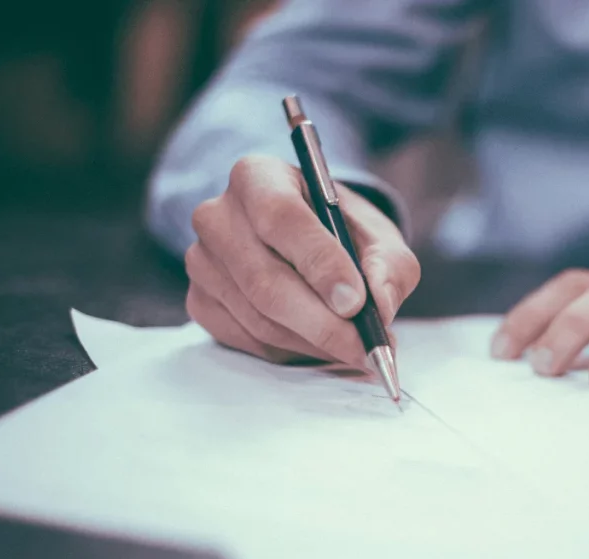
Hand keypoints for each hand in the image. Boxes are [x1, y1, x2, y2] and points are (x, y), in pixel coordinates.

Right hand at [184, 155, 419, 366]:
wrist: (309, 243)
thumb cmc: (343, 233)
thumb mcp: (378, 237)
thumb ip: (388, 266)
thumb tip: (379, 306)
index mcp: (258, 177)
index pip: (281, 217)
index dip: (320, 263)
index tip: (356, 302)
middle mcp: (218, 215)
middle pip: (265, 280)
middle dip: (323, 322)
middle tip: (365, 347)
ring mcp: (202, 261)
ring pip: (259, 317)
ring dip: (314, 342)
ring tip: (355, 348)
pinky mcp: (200, 301)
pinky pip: (247, 339)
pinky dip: (291, 351)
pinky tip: (321, 345)